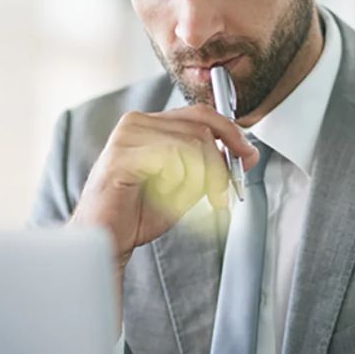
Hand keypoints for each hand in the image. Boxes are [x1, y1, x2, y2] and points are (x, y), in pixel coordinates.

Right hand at [69, 103, 258, 271]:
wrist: (106, 240)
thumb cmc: (136, 214)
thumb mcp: (186, 187)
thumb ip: (212, 167)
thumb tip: (246, 153)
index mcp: (151, 124)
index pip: (200, 113)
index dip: (230, 132)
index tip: (248, 156)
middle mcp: (136, 123)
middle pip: (200, 129)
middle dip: (219, 166)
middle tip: (221, 195)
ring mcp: (126, 136)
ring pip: (189, 144)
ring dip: (198, 178)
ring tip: (184, 200)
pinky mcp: (121, 156)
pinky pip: (169, 158)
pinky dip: (176, 181)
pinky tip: (161, 195)